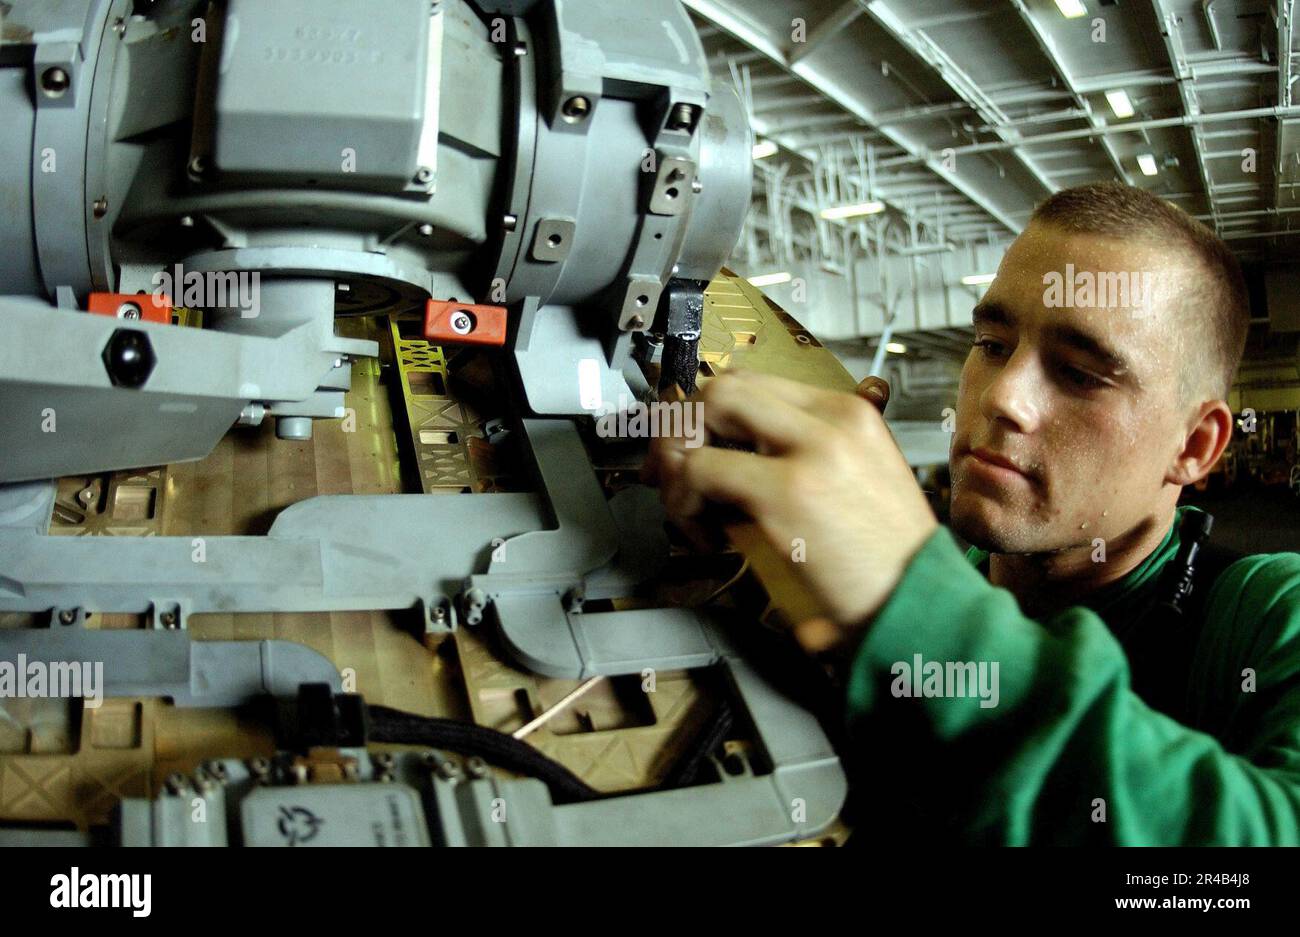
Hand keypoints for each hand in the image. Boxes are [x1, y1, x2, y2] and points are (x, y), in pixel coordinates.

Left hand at [643, 370, 937, 653]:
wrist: (923, 605)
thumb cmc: (887, 562)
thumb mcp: (854, 486)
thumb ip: (797, 459)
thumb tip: (724, 455)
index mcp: (850, 414)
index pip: (755, 385)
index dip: (710, 417)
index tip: (692, 452)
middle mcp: (831, 420)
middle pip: (724, 387)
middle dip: (683, 428)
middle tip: (674, 475)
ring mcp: (811, 450)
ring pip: (705, 413)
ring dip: (679, 463)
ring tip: (693, 511)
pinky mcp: (787, 490)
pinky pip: (701, 470)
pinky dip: (685, 503)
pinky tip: (710, 538)